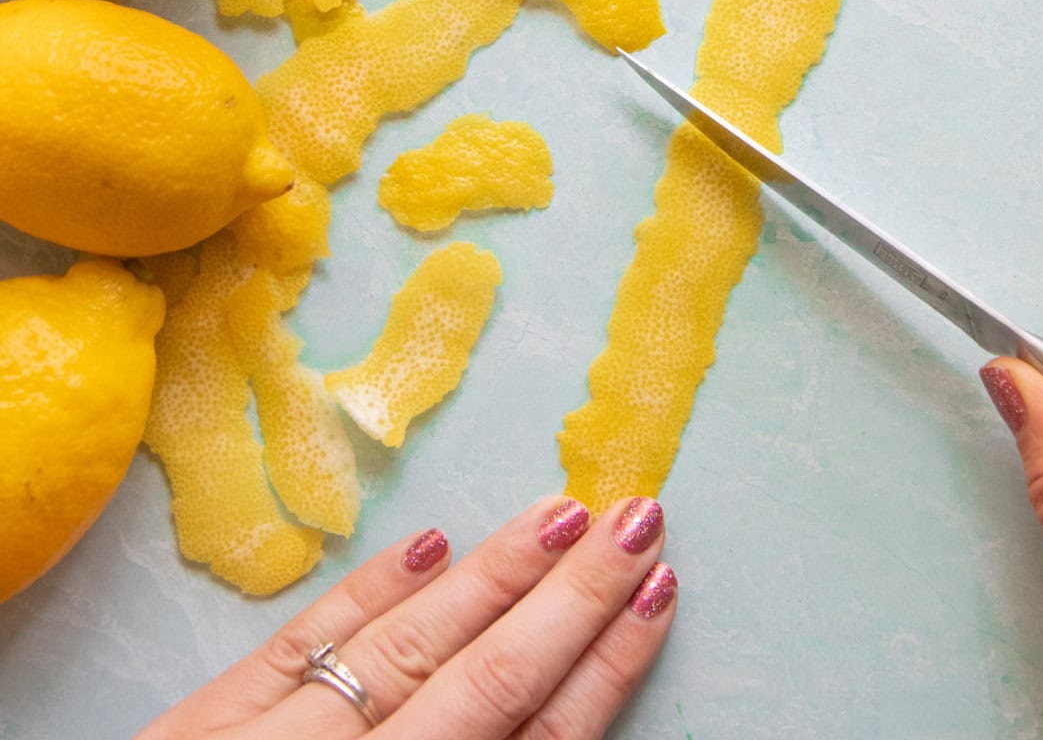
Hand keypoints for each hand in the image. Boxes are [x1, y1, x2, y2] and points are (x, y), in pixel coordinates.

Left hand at [136, 496, 676, 739]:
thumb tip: (555, 721)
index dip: (605, 667)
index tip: (656, 594)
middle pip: (486, 681)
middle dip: (570, 598)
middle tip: (635, 519)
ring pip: (404, 648)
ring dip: (491, 576)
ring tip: (559, 512)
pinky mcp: (199, 728)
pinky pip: (297, 643)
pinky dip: (366, 593)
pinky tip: (428, 543)